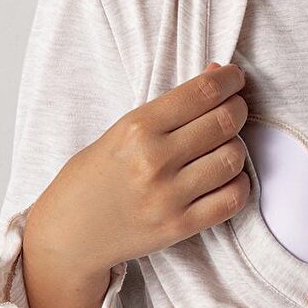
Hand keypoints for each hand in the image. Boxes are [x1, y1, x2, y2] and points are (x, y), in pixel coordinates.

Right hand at [26, 60, 250, 274]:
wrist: (69, 234)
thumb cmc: (93, 177)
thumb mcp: (121, 132)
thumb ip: (169, 107)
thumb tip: (216, 74)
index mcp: (136, 128)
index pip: (202, 92)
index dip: (228, 79)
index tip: (234, 78)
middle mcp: (154, 161)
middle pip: (224, 122)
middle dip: (237, 109)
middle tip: (234, 109)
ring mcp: (169, 196)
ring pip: (233, 158)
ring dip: (237, 147)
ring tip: (224, 146)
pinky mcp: (180, 226)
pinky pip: (232, 199)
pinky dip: (238, 183)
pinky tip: (226, 177)